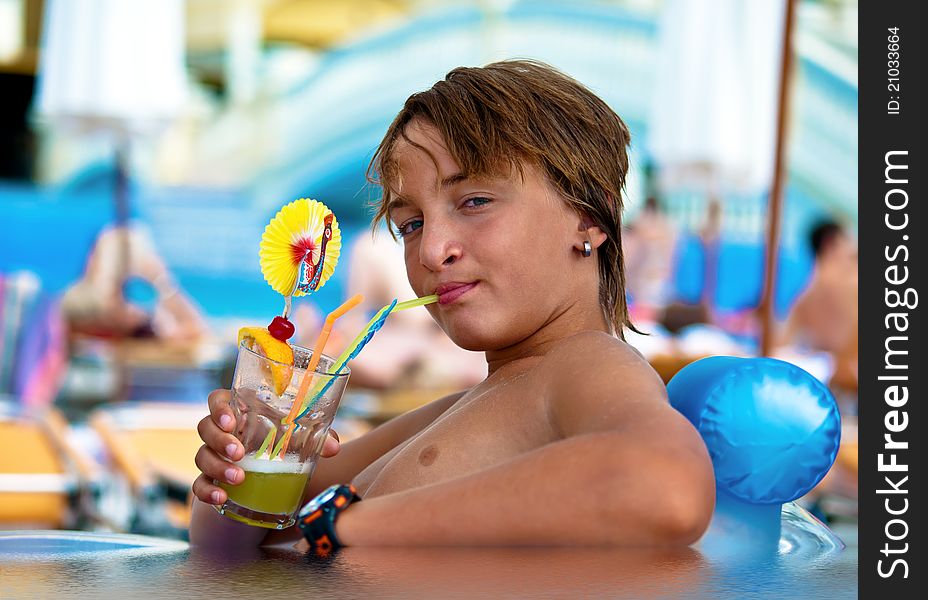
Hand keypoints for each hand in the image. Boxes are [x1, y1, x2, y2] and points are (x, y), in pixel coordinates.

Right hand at [191, 389, 341, 504]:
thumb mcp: (301, 439)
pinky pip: (198, 485)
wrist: (272, 478)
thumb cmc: (285, 445)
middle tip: (238, 452)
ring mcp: (213, 456)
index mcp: (240, 412)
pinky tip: (221, 497)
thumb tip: (333, 447)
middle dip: (219, 440)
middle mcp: (222, 432)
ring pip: (202, 456)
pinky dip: (207, 491)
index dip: (219, 407)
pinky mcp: (211, 480)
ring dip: (217, 466)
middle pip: (206, 427)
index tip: (231, 420)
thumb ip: (318, 437)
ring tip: (239, 478)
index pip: (218, 399)